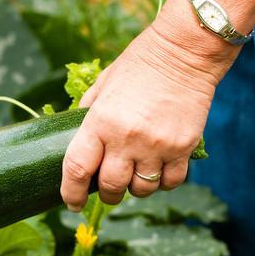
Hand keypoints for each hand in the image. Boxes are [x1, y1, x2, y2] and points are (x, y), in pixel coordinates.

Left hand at [62, 0, 238, 210]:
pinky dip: (162, 183)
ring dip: (135, 188)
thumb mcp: (103, 85)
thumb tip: (76, 139)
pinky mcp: (183, 148)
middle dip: (106, 194)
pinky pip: (170, 182)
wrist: (183, 52)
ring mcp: (157, 145)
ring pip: (141, 189)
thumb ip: (88, 113)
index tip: (72, 203)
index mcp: (100, 121)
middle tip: (108, 190)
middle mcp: (127, 138)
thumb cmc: (139, 65)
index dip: (71, 193)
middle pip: (111, 187)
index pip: (77, 169)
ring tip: (136, 174)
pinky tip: (159, 170)